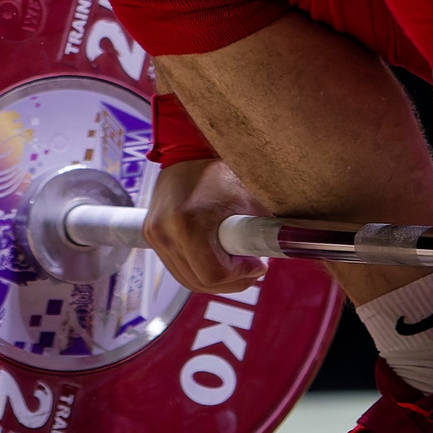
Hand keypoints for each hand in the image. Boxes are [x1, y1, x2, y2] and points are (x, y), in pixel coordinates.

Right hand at [142, 157, 267, 293]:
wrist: (188, 150)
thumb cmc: (220, 171)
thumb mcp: (249, 200)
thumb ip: (263, 232)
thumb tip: (281, 254)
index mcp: (187, 223)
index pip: (213, 274)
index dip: (240, 276)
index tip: (258, 264)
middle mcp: (164, 232)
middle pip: (199, 282)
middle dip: (231, 281)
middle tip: (251, 266)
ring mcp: (154, 234)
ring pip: (187, 279)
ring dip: (214, 278)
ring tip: (236, 261)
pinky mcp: (151, 234)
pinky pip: (177, 266)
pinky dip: (198, 269)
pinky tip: (217, 257)